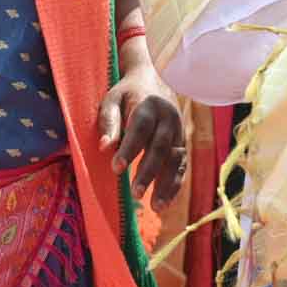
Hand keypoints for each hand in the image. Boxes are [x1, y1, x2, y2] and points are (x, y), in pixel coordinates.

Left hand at [99, 65, 186, 208]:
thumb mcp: (112, 98)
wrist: (152, 79)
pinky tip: (165, 202)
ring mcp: (179, 130)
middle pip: (160, 147)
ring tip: (155, 207)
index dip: (130, 148)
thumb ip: (108, 121)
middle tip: (135, 194)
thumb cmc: (126, 92)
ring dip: (166, 183)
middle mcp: (168, 117)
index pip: (140, 127)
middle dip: (149, 171)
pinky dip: (175, 184)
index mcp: (149, 104)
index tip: (117, 168)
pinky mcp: (182, 142)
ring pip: (175, 159)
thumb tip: (104, 147)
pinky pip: (181, 165)